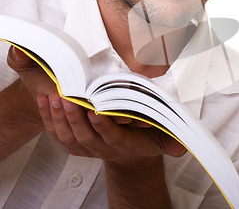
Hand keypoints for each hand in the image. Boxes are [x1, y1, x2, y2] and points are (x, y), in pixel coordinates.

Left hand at [8, 45, 185, 162]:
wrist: (130, 155)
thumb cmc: (146, 141)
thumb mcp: (162, 141)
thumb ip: (171, 142)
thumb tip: (182, 147)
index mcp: (123, 146)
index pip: (111, 137)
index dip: (103, 125)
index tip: (95, 110)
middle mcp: (102, 149)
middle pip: (85, 135)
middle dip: (74, 116)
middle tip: (66, 97)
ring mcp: (87, 148)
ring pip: (68, 135)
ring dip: (58, 117)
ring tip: (53, 97)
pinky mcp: (74, 144)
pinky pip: (57, 133)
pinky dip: (48, 118)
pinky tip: (44, 101)